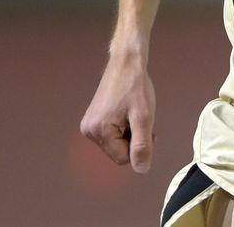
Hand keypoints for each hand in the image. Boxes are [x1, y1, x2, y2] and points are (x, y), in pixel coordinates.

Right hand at [80, 51, 156, 173]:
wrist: (127, 62)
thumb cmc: (136, 86)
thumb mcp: (144, 117)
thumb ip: (142, 146)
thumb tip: (141, 170)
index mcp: (99, 132)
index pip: (124, 159)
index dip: (139, 145)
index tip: (145, 126)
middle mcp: (89, 131)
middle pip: (118, 152)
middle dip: (133, 139)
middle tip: (140, 118)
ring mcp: (89, 125)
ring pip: (116, 144)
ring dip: (129, 133)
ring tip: (133, 113)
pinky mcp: (92, 119)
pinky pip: (111, 135)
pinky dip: (123, 127)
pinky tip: (126, 111)